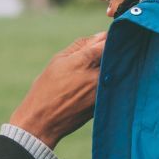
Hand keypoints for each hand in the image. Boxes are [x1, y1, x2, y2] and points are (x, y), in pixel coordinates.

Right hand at [9, 32, 106, 147]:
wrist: (42, 122)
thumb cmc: (46, 89)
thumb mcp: (58, 61)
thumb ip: (81, 46)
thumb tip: (100, 36)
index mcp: (85, 60)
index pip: (109, 42)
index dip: (110, 39)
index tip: (110, 38)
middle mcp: (97, 75)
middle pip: (116, 57)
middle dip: (113, 53)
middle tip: (104, 54)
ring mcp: (102, 91)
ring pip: (116, 73)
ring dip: (111, 69)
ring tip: (94, 73)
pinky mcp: (104, 104)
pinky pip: (112, 87)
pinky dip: (108, 83)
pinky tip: (93, 87)